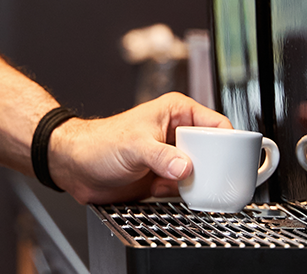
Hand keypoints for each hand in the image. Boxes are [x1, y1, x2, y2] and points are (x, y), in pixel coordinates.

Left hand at [48, 92, 233, 204]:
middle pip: (216, 152)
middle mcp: (179, 132)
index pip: (219, 125)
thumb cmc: (96, 144)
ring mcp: (174, 156)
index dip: (229, 144)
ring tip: (184, 186)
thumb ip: (161, 157)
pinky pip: (189, 187)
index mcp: (178, 113)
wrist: (74, 167)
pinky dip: (184, 193)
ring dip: (199, 183)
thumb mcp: (134, 146)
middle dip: (215, 168)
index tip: (232, 162)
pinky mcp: (167, 176)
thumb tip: (186, 168)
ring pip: (204, 172)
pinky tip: (167, 191)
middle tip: (211, 180)